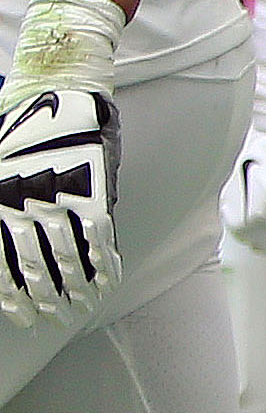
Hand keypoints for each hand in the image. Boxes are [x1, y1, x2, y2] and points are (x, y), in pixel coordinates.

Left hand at [0, 78, 119, 327]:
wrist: (61, 91)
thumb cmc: (22, 123)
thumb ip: (4, 199)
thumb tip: (8, 237)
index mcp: (2, 197)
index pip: (4, 258)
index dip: (12, 291)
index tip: (18, 314)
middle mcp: (28, 203)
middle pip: (35, 263)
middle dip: (42, 298)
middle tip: (47, 321)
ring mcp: (63, 198)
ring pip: (68, 255)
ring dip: (74, 288)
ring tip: (78, 310)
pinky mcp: (93, 190)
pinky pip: (99, 235)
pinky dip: (104, 260)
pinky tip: (108, 280)